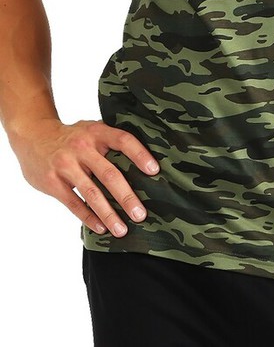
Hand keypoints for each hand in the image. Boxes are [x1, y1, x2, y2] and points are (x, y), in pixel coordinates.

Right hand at [9, 118, 159, 236]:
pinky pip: (73, 203)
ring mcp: (66, 165)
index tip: (155, 171)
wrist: (32, 136)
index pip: (123, 140)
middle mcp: (82, 147)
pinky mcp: (52, 182)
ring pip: (91, 193)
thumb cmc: (72, 136)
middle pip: (109, 174)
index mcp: (96, 132)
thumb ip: (111, 140)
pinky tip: (101, 228)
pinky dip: (88, 218)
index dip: (140, 154)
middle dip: (127, 197)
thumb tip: (146, 159)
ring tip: (122, 230)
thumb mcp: (91, 129)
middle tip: (141, 215)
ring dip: (108, 214)